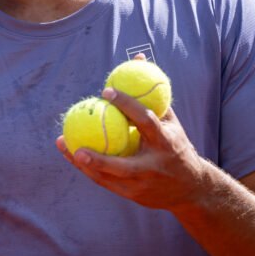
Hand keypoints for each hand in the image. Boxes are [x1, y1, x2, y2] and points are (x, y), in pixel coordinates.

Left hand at [56, 86, 208, 210]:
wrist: (191, 188)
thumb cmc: (176, 146)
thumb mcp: (171, 122)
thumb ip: (153, 96)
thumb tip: (139, 60)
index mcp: (165, 142)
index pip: (145, 121)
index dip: (127, 105)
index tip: (105, 91)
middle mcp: (153, 166)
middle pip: (124, 166)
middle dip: (100, 158)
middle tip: (77, 144)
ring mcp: (143, 185)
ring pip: (108, 178)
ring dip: (84, 164)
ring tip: (63, 144)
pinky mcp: (133, 195)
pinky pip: (105, 182)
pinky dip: (87, 168)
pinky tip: (72, 154)